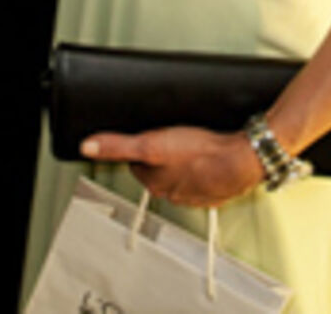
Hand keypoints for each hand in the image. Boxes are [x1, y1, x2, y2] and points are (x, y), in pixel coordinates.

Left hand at [79, 126, 264, 208]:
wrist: (242, 161)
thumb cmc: (201, 153)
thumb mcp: (152, 143)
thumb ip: (118, 145)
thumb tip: (88, 147)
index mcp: (154, 183)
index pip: (136, 165)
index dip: (141, 147)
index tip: (148, 136)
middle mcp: (172, 193)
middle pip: (158, 170)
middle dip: (162, 155)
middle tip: (171, 136)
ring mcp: (195, 193)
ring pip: (181, 174)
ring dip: (183, 161)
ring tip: (191, 143)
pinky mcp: (215, 190)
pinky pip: (203, 178)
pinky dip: (204, 168)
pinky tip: (208, 154)